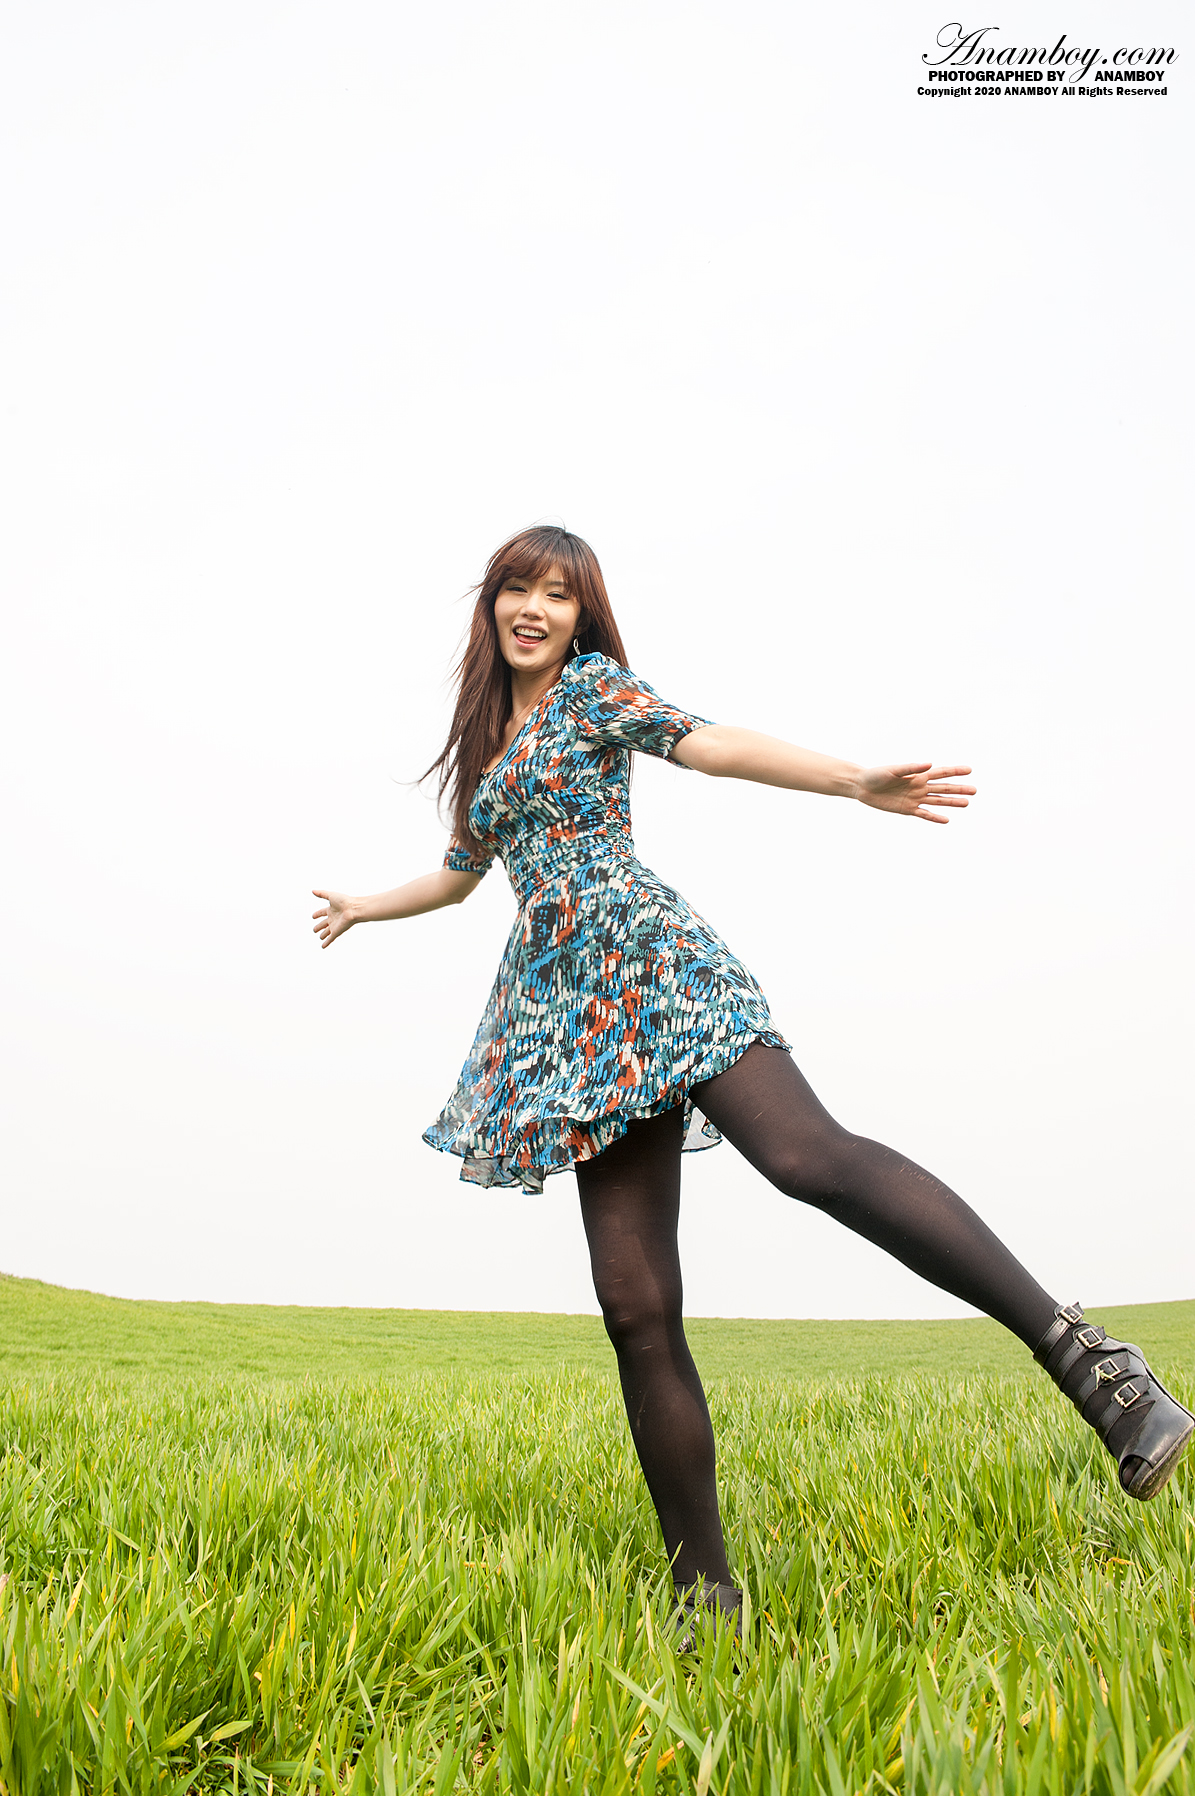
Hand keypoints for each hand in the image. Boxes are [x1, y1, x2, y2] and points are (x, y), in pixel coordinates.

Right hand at [312, 889, 356, 947]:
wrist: (354, 909)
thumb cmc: (345, 901)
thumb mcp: (331, 896)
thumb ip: (322, 893)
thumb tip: (312, 891)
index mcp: (331, 909)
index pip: (322, 912)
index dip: (317, 914)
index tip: (313, 916)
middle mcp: (333, 918)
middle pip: (324, 923)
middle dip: (319, 926)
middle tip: (314, 930)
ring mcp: (334, 925)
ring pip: (327, 931)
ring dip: (323, 935)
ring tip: (320, 937)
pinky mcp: (336, 931)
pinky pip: (330, 938)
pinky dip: (326, 943)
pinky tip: (323, 947)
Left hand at [853, 764, 974, 823]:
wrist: (862, 787)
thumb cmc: (876, 775)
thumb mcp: (892, 770)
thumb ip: (910, 768)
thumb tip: (928, 764)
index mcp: (917, 775)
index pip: (940, 773)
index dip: (955, 771)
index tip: (969, 770)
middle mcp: (919, 787)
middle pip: (943, 788)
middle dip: (959, 789)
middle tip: (974, 790)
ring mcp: (914, 798)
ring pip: (938, 801)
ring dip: (952, 802)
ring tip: (966, 804)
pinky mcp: (907, 809)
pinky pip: (924, 814)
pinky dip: (934, 817)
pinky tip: (946, 820)